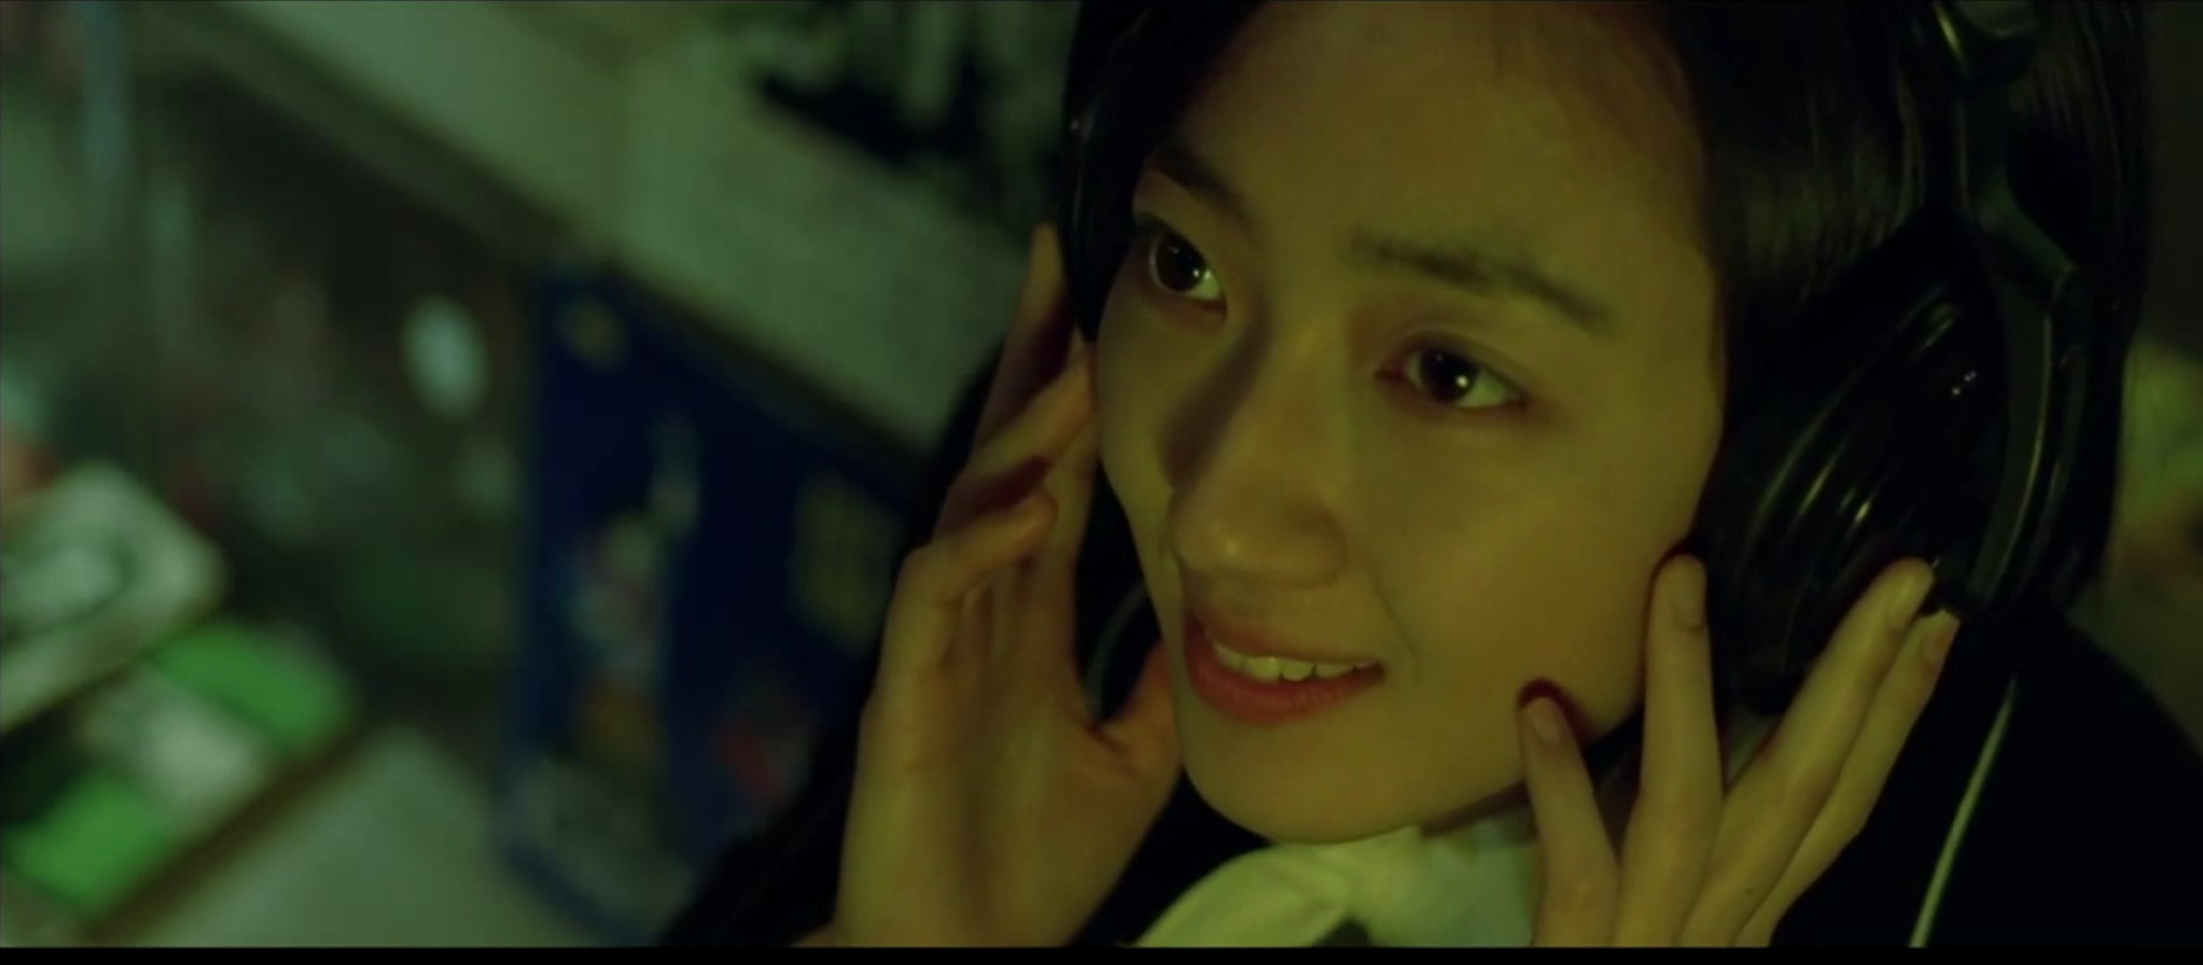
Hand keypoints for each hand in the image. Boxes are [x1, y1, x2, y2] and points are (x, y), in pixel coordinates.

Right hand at [831, 226, 1180, 946]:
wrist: (966, 954)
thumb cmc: (1034, 864)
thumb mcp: (1133, 755)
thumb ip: (1158, 677)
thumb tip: (1211, 619)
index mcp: (1028, 619)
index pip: (1055, 479)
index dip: (1074, 395)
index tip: (1099, 307)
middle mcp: (980, 611)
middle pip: (1002, 458)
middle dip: (1028, 361)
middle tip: (1049, 258)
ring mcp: (940, 645)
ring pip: (970, 509)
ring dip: (1020, 440)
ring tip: (1070, 373)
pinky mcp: (906, 694)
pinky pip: (936, 596)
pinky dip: (977, 544)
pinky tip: (1025, 507)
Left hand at [1517, 555, 1959, 945]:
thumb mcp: (1684, 934)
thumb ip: (1709, 872)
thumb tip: (1733, 780)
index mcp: (1753, 914)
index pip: (1840, 804)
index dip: (1895, 716)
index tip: (1933, 624)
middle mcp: (1729, 924)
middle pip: (1808, 789)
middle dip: (1859, 678)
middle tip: (1904, 576)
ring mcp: (1660, 941)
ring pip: (1693, 803)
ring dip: (1690, 684)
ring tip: (1682, 573)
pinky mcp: (1582, 959)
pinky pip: (1579, 866)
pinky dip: (1562, 786)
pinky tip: (1540, 706)